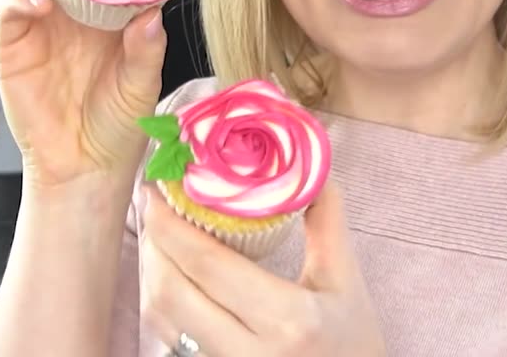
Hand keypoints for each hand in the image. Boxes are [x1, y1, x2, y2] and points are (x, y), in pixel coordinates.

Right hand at [0, 0, 167, 193]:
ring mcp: (43, 24)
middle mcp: (76, 12)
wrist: (83, 167)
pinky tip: (38, 6)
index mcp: (112, 14)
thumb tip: (152, 14)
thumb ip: (146, 51)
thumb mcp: (141, 87)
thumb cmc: (119, 126)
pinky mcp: (14, 44)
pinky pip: (10, 10)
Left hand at [140, 183, 384, 356]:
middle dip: (153, 246)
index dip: (171, 227)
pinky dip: (164, 302)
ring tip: (160, 237)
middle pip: (170, 294)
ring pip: (162, 321)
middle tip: (153, 208)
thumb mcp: (346, 280)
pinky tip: (172, 275)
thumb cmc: (354, 342)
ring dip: (152, 274)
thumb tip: (307, 167)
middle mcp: (251, 353)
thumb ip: (326, 219)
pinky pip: (172, 338)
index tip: (155, 193)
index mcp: (289, 320)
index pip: (209, 266)